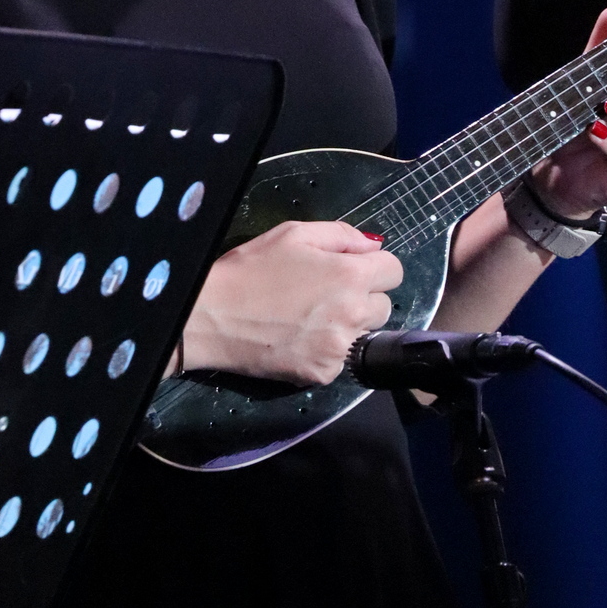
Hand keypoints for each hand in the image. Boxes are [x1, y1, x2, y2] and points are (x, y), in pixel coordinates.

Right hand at [182, 220, 403, 384]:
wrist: (212, 317)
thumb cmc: (251, 268)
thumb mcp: (292, 233)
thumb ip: (340, 234)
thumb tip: (372, 245)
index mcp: (350, 276)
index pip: (394, 270)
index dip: (372, 266)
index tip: (348, 269)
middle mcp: (354, 314)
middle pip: (384, 305)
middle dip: (362, 296)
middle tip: (325, 293)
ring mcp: (340, 349)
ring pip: (365, 334)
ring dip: (347, 325)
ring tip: (310, 318)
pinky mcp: (323, 374)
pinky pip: (340, 359)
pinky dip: (325, 350)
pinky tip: (298, 339)